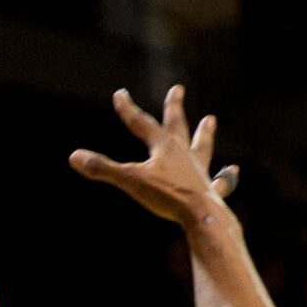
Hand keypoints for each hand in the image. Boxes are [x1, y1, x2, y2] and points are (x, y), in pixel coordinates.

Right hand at [69, 85, 239, 227]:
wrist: (201, 217)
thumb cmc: (168, 197)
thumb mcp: (131, 181)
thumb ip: (103, 168)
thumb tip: (74, 157)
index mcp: (164, 147)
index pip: (141, 123)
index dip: (127, 109)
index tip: (120, 93)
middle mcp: (184, 154)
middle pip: (177, 125)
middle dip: (174, 107)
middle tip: (178, 89)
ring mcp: (199, 171)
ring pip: (201, 147)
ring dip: (204, 133)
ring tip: (211, 121)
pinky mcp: (210, 191)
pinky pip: (218, 181)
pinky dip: (225, 178)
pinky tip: (232, 172)